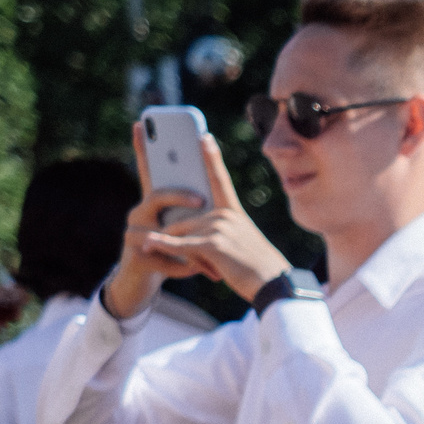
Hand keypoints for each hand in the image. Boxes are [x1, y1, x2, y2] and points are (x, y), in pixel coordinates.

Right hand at [105, 125, 206, 316]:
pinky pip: (167, 257)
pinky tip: (196, 272)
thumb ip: (192, 212)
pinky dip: (185, 266)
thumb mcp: (183, 229)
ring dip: (188, 244)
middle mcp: (139, 213)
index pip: (149, 172)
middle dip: (179, 195)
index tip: (140, 123)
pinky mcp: (136, 256)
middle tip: (201, 198)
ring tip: (207, 255)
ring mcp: (133, 234)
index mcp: (153, 204)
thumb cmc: (170, 252)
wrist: (145, 283)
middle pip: (156, 195)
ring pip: (163, 231)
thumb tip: (211, 192)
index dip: (142, 148)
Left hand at [129, 133, 289, 304]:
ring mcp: (220, 227)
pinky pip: (182, 244)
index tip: (204, 136)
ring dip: (177, 251)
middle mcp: (226, 214)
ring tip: (187, 264)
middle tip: (185, 255)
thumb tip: (185, 234)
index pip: (220, 179)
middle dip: (175, 238)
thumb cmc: (257, 268)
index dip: (211, 156)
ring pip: (180, 232)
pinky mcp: (214, 244)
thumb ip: (216, 233)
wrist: (274, 286)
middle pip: (183, 218)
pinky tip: (148, 244)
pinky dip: (164, 246)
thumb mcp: (239, 243)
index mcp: (233, 212)